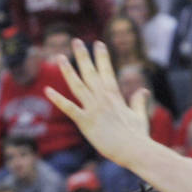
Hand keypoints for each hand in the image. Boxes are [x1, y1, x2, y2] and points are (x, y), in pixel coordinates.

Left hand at [45, 40, 151, 169]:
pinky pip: (69, 108)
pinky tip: (47, 90)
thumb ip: (138, 102)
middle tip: (75, 41)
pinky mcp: (86, 122)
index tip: (98, 44)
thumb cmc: (138, 136)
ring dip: (68, 71)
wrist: (134, 150)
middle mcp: (103, 99)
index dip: (102, 57)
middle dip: (83, 56)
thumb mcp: (139, 116)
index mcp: (115, 96)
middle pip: (90, 73)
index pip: (107, 71)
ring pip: (77, 86)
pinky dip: (57, 100)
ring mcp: (93, 109)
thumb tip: (143, 90)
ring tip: (59, 57)